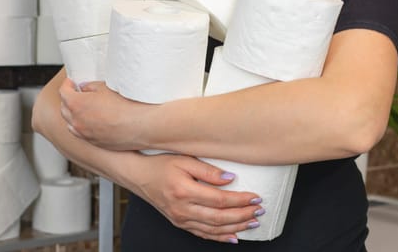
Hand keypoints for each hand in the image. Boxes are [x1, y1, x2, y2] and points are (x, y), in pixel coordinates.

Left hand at [59, 78, 148, 149]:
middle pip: (64, 108)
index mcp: (76, 105)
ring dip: (73, 115)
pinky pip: (81, 133)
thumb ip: (90, 87)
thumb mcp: (105, 88)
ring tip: (82, 108)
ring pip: (71, 124)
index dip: (67, 85)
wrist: (140, 126)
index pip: (63, 92)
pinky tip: (91, 121)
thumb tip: (84, 88)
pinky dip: (81, 126)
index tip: (72, 82)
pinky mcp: (95, 142)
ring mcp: (85, 134)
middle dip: (68, 99)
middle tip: (76, 92)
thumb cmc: (125, 106)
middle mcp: (77, 121)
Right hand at [126, 153, 262, 243]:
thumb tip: (230, 179)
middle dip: (242, 215)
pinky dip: (220, 237)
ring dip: (236, 228)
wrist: (139, 176)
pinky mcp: (179, 222)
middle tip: (259, 210)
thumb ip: (208, 170)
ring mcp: (180, 218)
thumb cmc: (160, 165)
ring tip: (252, 222)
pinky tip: (233, 236)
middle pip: (219, 218)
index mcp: (184, 191)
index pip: (219, 200)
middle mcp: (182, 208)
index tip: (255, 197)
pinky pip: (203, 234)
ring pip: (213, 229)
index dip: (240, 200)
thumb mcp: (184, 160)